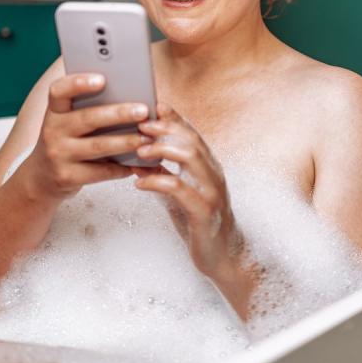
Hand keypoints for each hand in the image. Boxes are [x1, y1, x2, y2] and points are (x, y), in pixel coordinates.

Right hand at [25, 73, 152, 200]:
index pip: (59, 91)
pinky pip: (100, 172)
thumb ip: (89, 109)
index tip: (102, 79)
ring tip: (147, 138)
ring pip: (97, 146)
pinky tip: (136, 163)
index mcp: (54, 111)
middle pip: (87, 118)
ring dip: (126, 142)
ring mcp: (58, 155)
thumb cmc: (66, 142)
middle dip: (119, 114)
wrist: (41, 178)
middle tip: (143, 110)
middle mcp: (53, 131)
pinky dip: (120, 168)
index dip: (78, 83)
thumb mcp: (68, 123)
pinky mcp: (67, 177)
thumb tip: (131, 98)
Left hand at [133, 104, 249, 283]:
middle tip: (139, 126)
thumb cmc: (199, 223)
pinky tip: (139, 183)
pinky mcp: (204, 212)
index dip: (174, 118)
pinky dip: (157, 182)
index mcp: (209, 167)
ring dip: (162, 149)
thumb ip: (164, 175)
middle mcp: (213, 174)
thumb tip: (138, 159)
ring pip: (190, 157)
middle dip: (164, 129)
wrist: (223, 257)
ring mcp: (212, 191)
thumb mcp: (179, 194)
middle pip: (191, 139)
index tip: (154, 105)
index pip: (192, 133)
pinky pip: (180, 189)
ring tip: (139, 152)